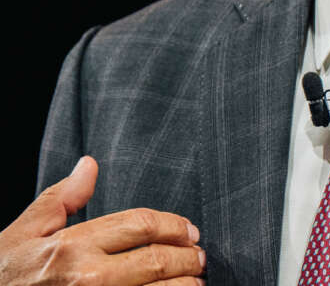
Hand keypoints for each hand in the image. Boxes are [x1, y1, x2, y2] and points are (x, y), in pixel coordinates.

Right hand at [0, 156, 206, 284]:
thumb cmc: (4, 273)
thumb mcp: (23, 233)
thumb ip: (60, 199)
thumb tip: (88, 165)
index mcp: (72, 246)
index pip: (141, 225)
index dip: (174, 226)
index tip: (190, 231)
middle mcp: (87, 278)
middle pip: (157, 261)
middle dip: (188, 258)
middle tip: (201, 257)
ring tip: (195, 283)